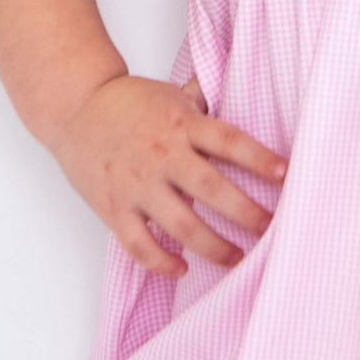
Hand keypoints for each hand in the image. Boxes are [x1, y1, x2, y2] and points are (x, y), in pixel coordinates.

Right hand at [46, 73, 287, 278]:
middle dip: (246, 212)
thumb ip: (203, 103)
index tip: (285, 174)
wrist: (74, 109)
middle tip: (272, 228)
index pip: (229, 141)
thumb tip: (237, 89)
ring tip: (237, 259)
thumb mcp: (170, 95)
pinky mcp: (114, 207)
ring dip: (212, 247)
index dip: (259, 158)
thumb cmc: (128, 101)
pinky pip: (139, 244)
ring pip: (181, 224)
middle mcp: (163, 155)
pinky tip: (182, 269)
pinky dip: (160, 262)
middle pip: (211, 188)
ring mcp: (138, 184)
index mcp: (181, 124)